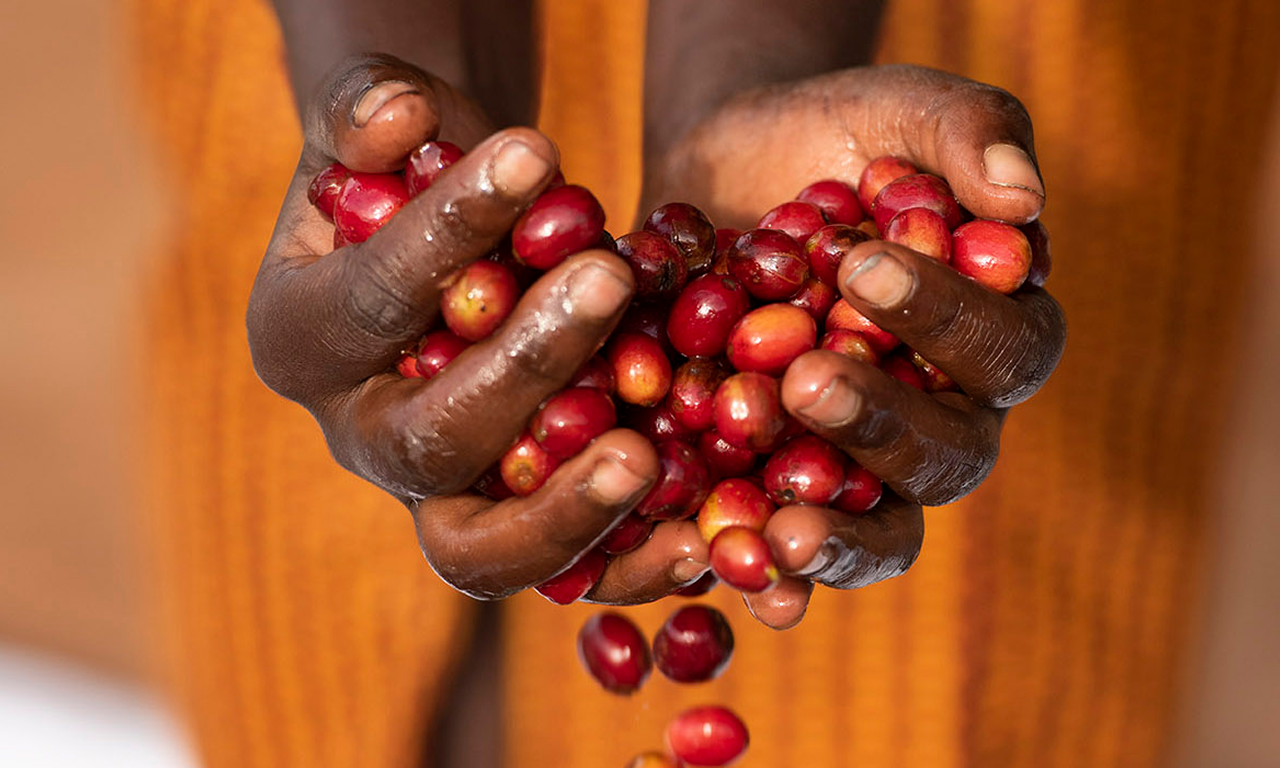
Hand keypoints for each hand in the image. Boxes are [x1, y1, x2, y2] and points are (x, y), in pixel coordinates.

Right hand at [247, 54, 711, 600]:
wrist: (466, 240)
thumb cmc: (422, 170)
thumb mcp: (383, 119)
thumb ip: (372, 108)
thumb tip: (400, 116)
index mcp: (301, 340)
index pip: (369, 300)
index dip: (445, 230)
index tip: (533, 152)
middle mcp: (361, 436)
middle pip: (428, 441)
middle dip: (521, 363)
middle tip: (605, 281)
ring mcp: (439, 495)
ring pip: (482, 548)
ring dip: (567, 506)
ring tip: (642, 455)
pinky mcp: (519, 522)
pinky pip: (565, 574)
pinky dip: (627, 564)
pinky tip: (693, 539)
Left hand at [642, 64, 1065, 627]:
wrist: (725, 177)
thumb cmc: (832, 141)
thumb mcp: (897, 110)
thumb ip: (968, 133)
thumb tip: (1024, 198)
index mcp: (990, 333)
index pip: (1001, 347)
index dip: (944, 320)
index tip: (864, 268)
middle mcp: (941, 416)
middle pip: (947, 456)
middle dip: (881, 424)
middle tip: (807, 381)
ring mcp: (861, 467)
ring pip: (882, 530)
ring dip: (836, 536)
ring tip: (780, 526)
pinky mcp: (780, 489)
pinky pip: (790, 552)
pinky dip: (772, 578)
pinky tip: (743, 580)